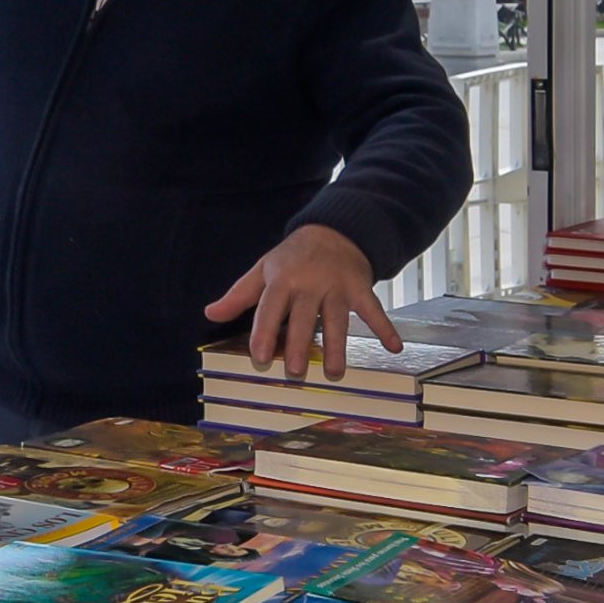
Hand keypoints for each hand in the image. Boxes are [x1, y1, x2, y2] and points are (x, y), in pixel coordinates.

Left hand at [201, 224, 400, 381]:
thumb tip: (210, 313)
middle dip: (299, 345)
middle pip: (303, 318)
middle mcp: (310, 284)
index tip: (258, 357)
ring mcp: (338, 287)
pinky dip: (386, 328)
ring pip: (337, 320)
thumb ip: (239, 295)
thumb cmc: (292, 257)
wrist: (334, 230)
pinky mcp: (360, 289)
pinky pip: (374, 310)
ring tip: (333, 372)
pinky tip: (393, 348)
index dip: (263, 332)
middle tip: (295, 372)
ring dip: (337, 346)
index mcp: (282, 279)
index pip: (270, 307)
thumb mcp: (263, 269)